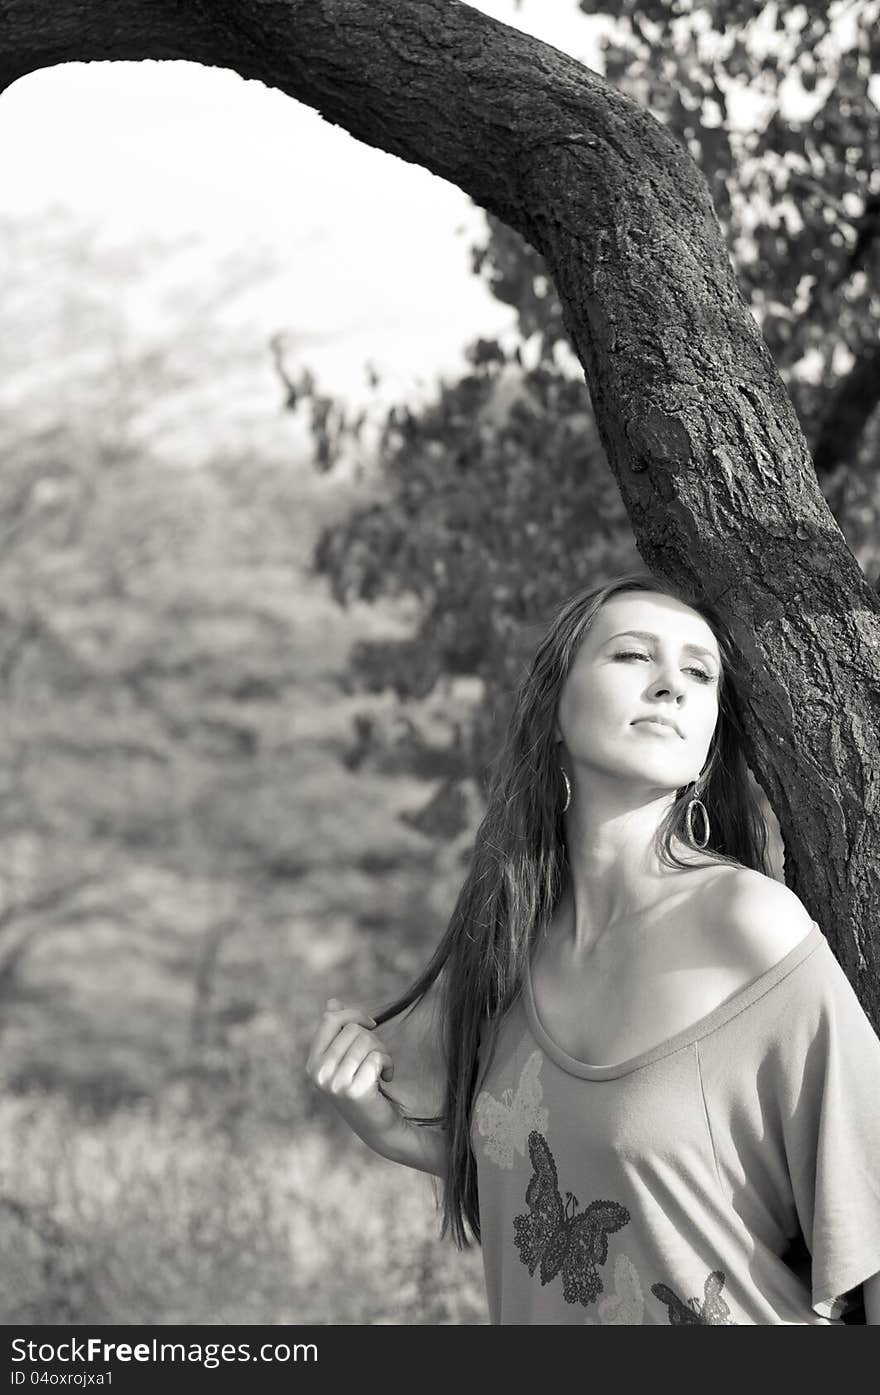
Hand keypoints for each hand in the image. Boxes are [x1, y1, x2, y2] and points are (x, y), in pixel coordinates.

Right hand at [305, 998, 400, 1145]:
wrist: (378, 1126)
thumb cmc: (363, 1087)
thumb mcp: (346, 1059)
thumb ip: (338, 1031)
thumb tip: (332, 1002)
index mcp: (313, 1063)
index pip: (330, 1019)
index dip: (353, 1014)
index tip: (371, 1024)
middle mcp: (319, 1073)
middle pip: (353, 1029)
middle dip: (373, 1038)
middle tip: (377, 1058)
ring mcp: (334, 1083)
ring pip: (366, 1041)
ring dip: (382, 1051)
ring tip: (381, 1068)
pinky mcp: (354, 1090)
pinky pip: (377, 1057)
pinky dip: (388, 1064)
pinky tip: (386, 1078)